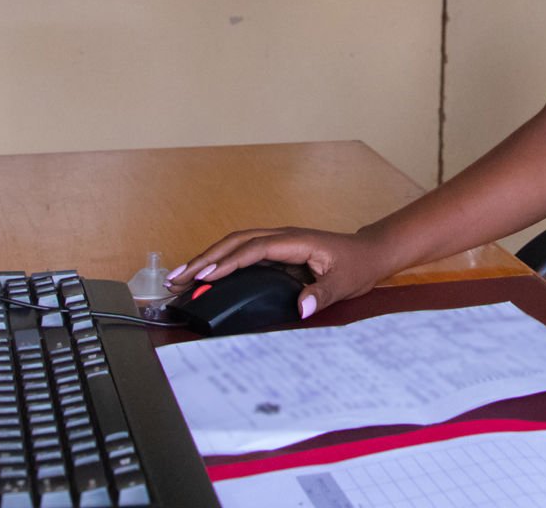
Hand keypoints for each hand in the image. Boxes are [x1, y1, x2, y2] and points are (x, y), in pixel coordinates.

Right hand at [168, 227, 395, 320]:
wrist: (368, 253)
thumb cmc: (356, 265)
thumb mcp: (344, 283)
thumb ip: (322, 295)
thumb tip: (301, 308)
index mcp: (295, 241)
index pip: (254, 248)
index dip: (228, 261)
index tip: (205, 275)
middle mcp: (282, 236)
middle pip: (235, 241)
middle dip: (205, 257)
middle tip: (177, 278)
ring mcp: (277, 242)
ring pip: (234, 244)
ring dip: (207, 256)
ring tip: (180, 276)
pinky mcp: (275, 251)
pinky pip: (242, 252)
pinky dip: (220, 260)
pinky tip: (205, 275)